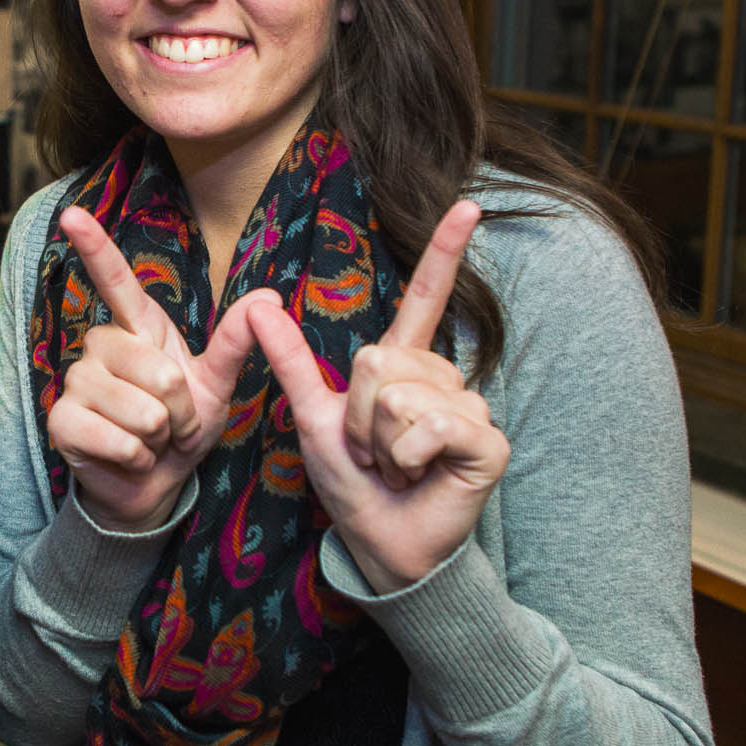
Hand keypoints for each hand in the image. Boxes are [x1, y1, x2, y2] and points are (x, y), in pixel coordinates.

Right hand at [49, 207, 276, 532]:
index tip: (72, 213)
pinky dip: (137, 458)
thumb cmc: (180, 429)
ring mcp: (76, 382)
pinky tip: (128, 457)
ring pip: (142, 411)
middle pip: (160, 373)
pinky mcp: (62, 421)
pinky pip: (118, 439)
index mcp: (137, 328)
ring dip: (159, 438)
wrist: (152, 483)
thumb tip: (269, 299)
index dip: (95, 247)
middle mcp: (101, 346)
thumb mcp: (215, 384)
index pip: (116, 281)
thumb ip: (235, 342)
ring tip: (149, 440)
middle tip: (171, 425)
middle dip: (181, 411)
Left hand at [249, 201, 509, 593]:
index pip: (426, 297)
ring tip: (392, 465)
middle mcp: (440, 377)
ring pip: (400, 395)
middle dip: (357, 415)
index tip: (468, 202)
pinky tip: (416, 474)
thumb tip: (258, 304)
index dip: (445, 250)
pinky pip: (430, 426)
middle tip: (369, 450)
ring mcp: (468, 407)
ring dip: (378, 441)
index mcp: (404, 365)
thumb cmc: (352, 484)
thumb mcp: (312, 416)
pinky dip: (406, 457)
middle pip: (380, 360)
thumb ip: (290, 359)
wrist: (381, 543)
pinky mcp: (487, 440)